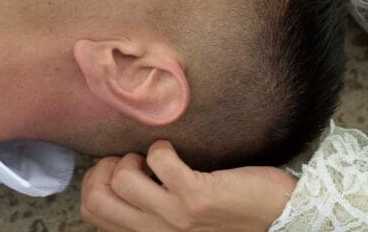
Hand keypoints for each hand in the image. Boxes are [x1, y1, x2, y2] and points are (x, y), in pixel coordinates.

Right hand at [79, 140, 297, 231]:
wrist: (276, 216)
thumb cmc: (228, 214)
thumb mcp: (177, 220)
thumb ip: (149, 207)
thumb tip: (117, 176)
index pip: (90, 212)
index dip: (94, 181)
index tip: (118, 169)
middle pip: (96, 197)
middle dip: (106, 167)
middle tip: (134, 162)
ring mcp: (176, 217)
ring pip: (122, 178)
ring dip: (135, 157)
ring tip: (157, 159)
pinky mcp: (196, 197)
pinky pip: (159, 160)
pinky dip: (163, 147)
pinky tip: (177, 153)